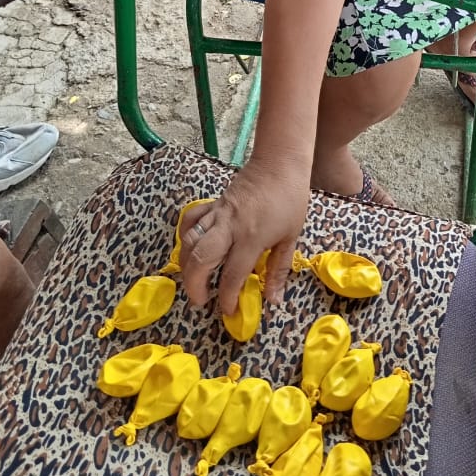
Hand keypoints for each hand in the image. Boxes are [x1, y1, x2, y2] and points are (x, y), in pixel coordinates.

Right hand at [180, 158, 310, 312]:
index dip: (227, 298)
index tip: (227, 311)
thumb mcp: (290, 237)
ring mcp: (218, 213)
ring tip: (192, 281)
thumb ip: (278, 269)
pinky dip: (185, 235)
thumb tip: (273, 300)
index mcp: (252, 238)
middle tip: (200, 300)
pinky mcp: (213, 203)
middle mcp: (229, 226)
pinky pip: (191, 219)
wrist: (279, 164)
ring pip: (190, 241)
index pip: (232, 275)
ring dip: (186, 265)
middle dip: (195, 285)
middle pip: (201, 260)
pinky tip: (189, 249)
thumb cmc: (290, 200)